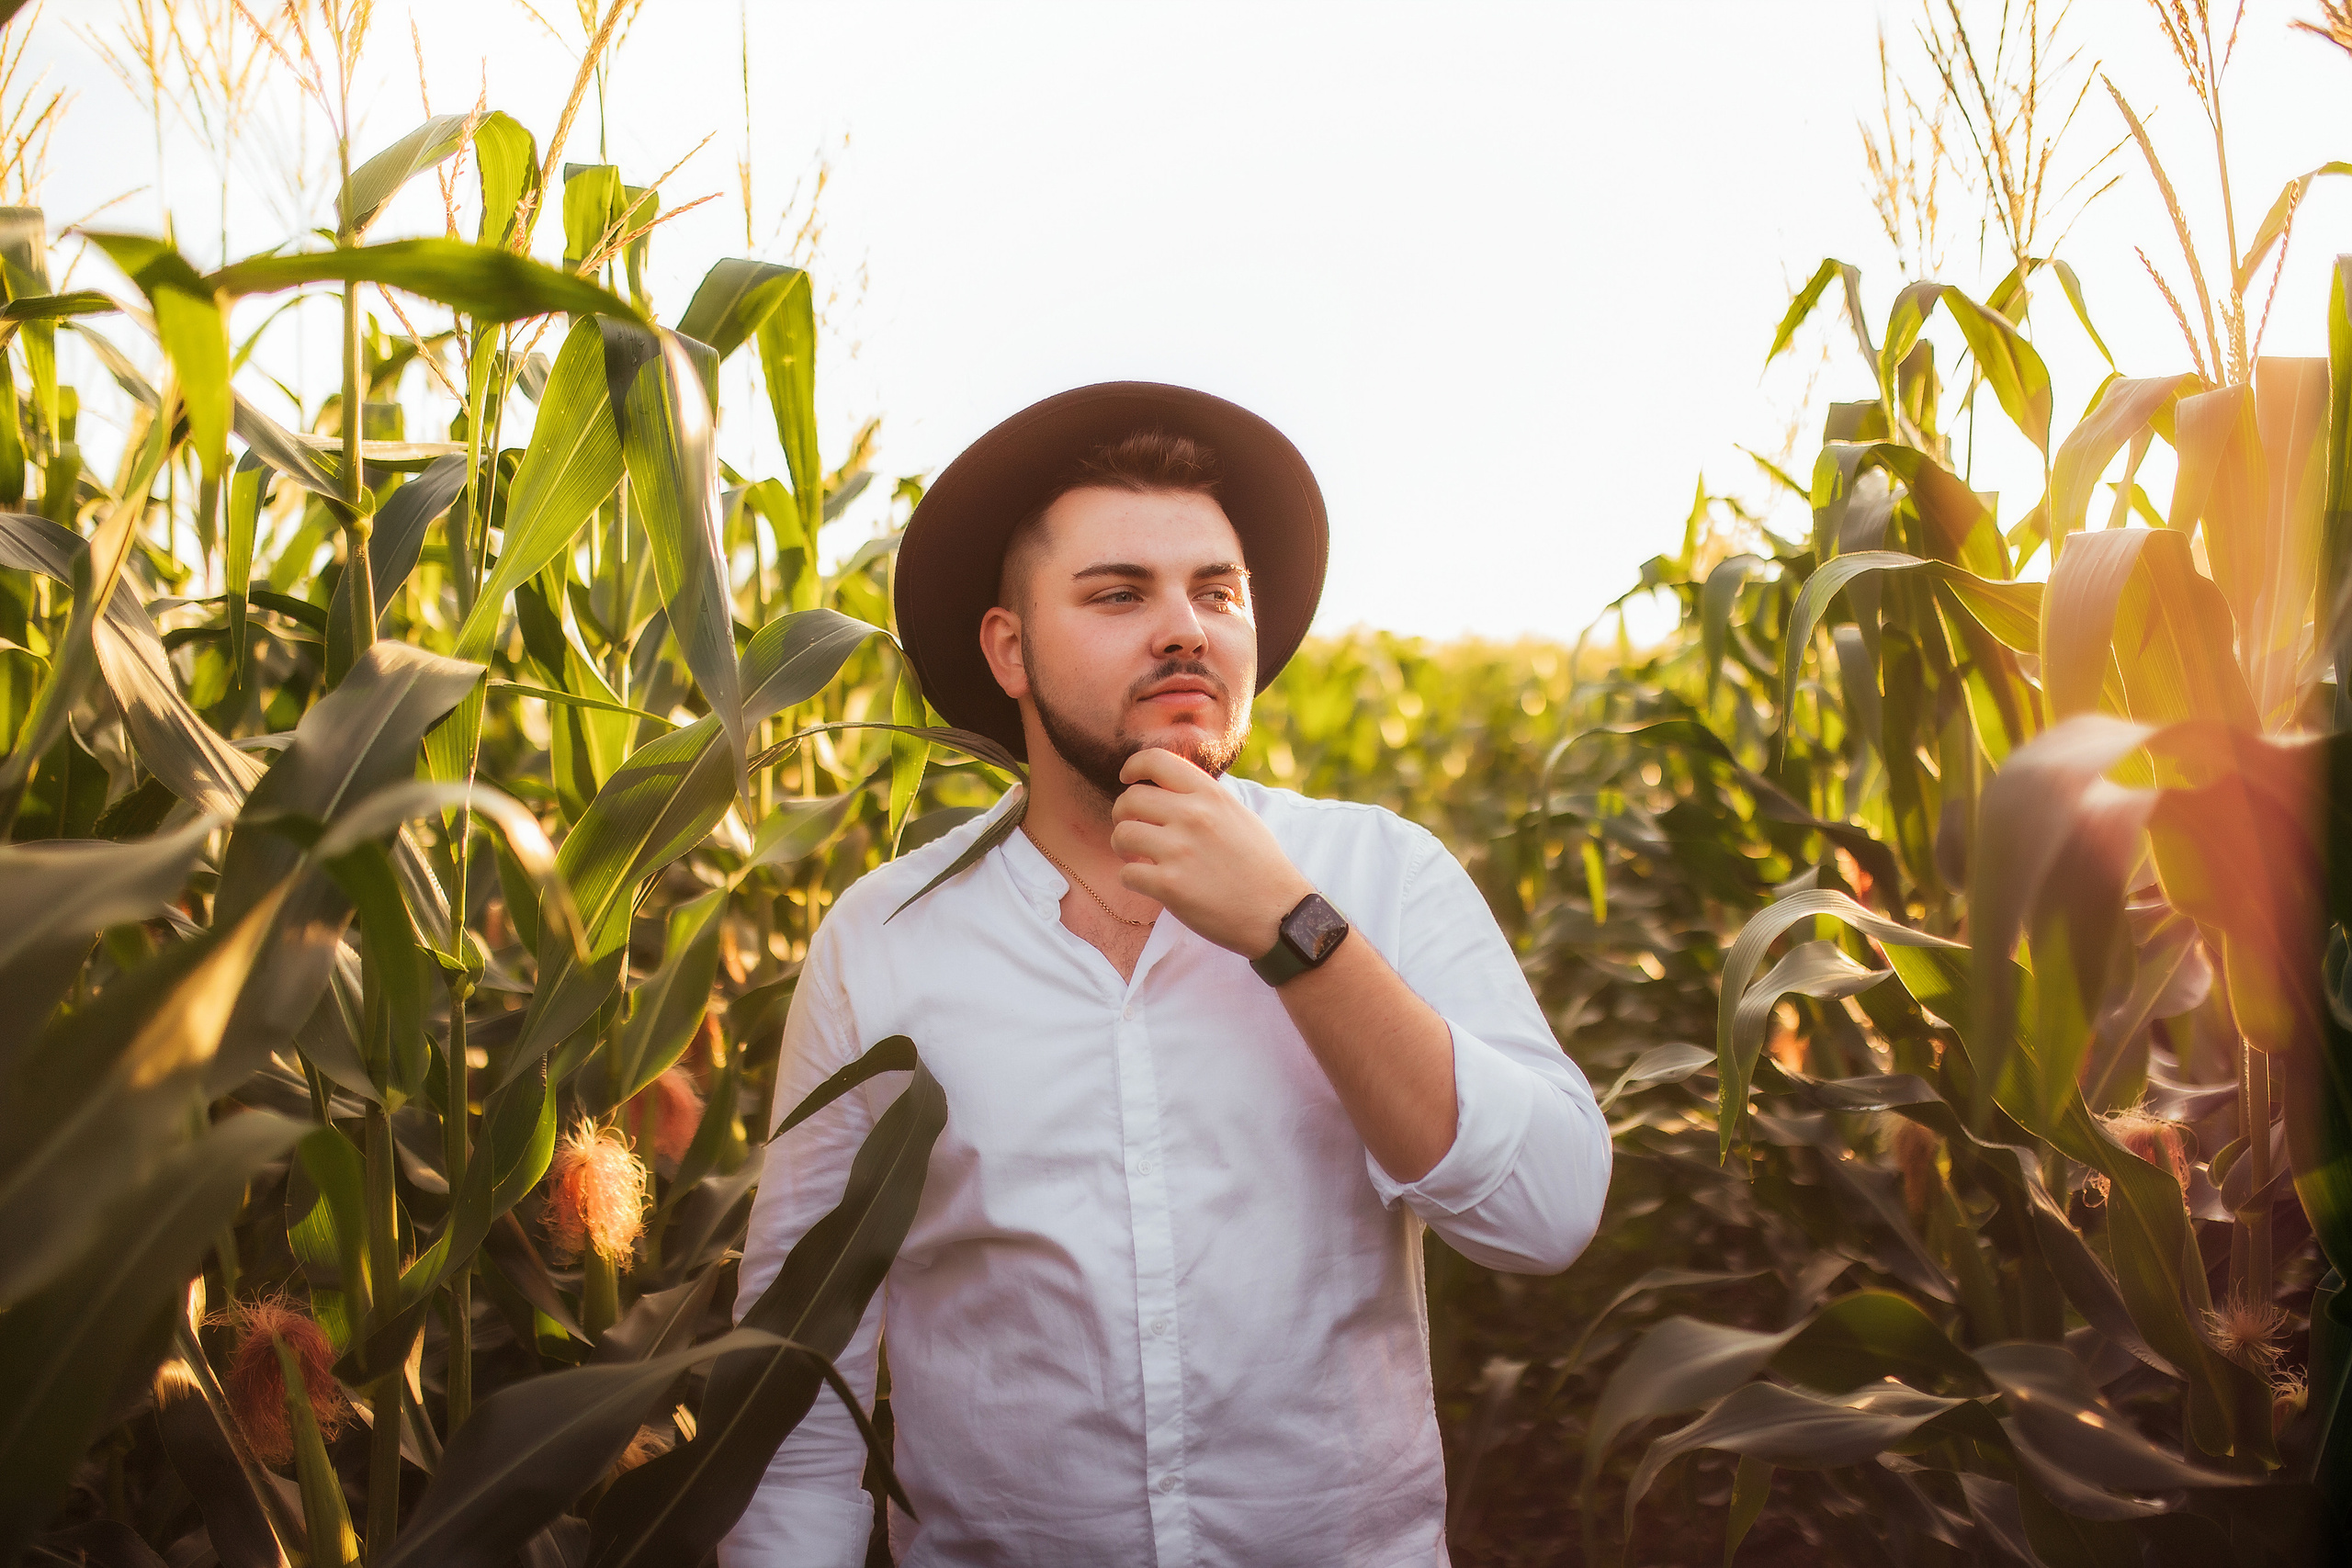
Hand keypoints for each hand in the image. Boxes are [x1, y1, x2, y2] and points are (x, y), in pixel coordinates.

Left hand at [1110, 749, 1313, 956]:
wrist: (1278, 913)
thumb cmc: (1260, 866)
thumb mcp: (1238, 815)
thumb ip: (1204, 798)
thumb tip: (1169, 788)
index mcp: (1210, 795)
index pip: (1156, 760)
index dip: (1133, 767)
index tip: (1128, 779)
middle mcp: (1193, 816)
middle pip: (1130, 799)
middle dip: (1123, 814)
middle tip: (1133, 830)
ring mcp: (1179, 850)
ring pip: (1122, 834)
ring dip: (1122, 847)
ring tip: (1136, 858)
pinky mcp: (1170, 885)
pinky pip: (1126, 874)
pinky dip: (1131, 879)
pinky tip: (1147, 882)